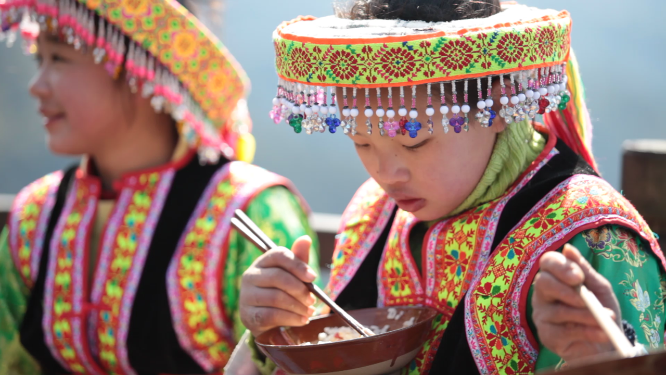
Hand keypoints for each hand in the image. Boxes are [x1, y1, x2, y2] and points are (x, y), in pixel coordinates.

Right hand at [239, 235, 317, 337]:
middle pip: (278, 277)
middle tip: (312, 300)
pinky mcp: (248, 315)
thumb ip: (299, 260)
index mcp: (263, 262)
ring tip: (309, 312)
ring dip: (298, 306)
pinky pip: (272, 315)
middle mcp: (250, 275)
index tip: (313, 277)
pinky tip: (301, 320)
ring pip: (276, 297)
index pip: (278, 255)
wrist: (268, 323)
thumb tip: (306, 239)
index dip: (297, 265)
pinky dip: (291, 318)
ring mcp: (246, 296)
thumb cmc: (282, 293)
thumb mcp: (293, 276)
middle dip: (300, 289)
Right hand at [532, 244, 620, 362]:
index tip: (578, 278)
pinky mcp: (547, 336)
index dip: (560, 267)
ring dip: (586, 315)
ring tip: (606, 319)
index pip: (547, 262)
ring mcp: (542, 315)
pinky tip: (602, 333)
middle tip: (586, 299)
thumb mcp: (599, 288)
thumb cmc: (602, 310)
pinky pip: (565, 332)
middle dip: (567, 291)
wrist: (609, 343)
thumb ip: (585, 270)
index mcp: (555, 277)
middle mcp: (543, 294)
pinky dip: (587, 332)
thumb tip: (568, 248)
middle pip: (543, 282)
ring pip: (559, 310)